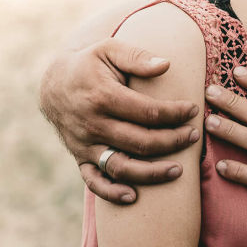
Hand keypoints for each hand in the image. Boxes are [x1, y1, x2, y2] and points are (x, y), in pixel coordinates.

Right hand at [38, 38, 199, 203]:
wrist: (53, 83)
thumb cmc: (89, 64)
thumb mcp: (109, 49)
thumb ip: (137, 57)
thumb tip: (166, 65)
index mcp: (102, 96)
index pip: (147, 112)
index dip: (174, 113)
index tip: (193, 110)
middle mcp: (92, 124)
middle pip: (139, 142)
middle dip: (171, 141)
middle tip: (192, 136)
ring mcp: (84, 144)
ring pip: (120, 167)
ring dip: (150, 173)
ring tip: (178, 170)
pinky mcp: (79, 156)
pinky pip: (93, 181)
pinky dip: (111, 192)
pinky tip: (134, 196)